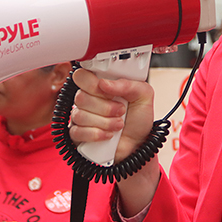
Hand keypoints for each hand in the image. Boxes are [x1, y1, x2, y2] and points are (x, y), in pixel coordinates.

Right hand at [70, 67, 160, 215]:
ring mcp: (81, 117)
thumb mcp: (144, 96)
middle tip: (120, 110)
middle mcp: (89, 99)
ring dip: (104, 122)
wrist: (138, 146)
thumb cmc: (139, 120)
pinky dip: (97, 134)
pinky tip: (108, 135)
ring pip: (80, 114)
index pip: (82, 76)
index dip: (93, 83)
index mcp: (101, 86)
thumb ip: (128, 84)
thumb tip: (104, 83)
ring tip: (118, 124)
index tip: (107, 90)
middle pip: (81, 96)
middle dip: (105, 106)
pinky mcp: (78, 134)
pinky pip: (78, 131)